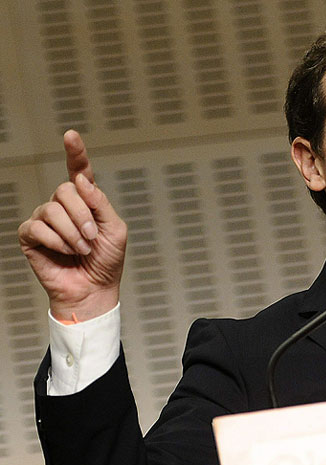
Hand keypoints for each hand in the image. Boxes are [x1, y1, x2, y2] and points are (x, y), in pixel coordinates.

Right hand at [18, 130, 126, 320]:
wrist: (94, 289)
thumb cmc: (106, 261)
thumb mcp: (115, 230)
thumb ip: (101, 204)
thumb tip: (81, 180)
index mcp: (86, 201)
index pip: (78, 171)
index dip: (75, 153)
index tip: (71, 135)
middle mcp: (63, 206)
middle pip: (65, 190)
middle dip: (83, 215)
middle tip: (92, 238)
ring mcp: (45, 219)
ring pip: (52, 209)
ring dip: (73, 233)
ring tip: (82, 249)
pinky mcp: (31, 236)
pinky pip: (38, 227)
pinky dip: (57, 242)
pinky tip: (66, 252)